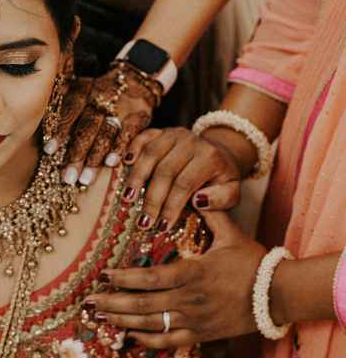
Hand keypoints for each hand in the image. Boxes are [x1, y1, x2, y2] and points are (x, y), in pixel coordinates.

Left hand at [53, 66, 157, 185]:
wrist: (136, 78)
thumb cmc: (98, 90)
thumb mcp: (79, 86)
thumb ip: (61, 99)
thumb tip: (39, 118)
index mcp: (83, 91)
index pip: (69, 111)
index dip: (60, 131)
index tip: (49, 151)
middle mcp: (100, 99)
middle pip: (86, 128)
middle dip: (76, 154)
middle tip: (67, 177)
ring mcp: (120, 108)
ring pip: (105, 135)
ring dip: (95, 159)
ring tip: (85, 179)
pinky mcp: (137, 116)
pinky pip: (127, 134)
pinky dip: (119, 149)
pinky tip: (111, 164)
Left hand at [83, 212, 266, 347]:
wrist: (279, 295)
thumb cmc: (254, 262)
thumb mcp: (232, 233)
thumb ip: (211, 211)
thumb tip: (195, 191)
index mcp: (194, 273)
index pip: (151, 278)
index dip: (124, 278)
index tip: (104, 274)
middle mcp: (191, 300)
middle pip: (143, 306)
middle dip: (113, 303)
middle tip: (90, 300)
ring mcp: (196, 321)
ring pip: (152, 325)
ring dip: (123, 322)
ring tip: (100, 317)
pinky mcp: (202, 336)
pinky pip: (169, 342)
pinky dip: (147, 341)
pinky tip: (129, 336)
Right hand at [122, 127, 241, 229]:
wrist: (219, 152)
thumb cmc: (221, 177)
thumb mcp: (232, 191)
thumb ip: (222, 199)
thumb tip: (198, 200)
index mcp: (209, 157)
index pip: (185, 184)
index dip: (171, 206)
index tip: (162, 226)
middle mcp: (191, 142)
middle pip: (165, 171)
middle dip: (152, 199)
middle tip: (143, 221)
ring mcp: (174, 134)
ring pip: (150, 154)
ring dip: (137, 178)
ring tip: (128, 199)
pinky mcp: (161, 131)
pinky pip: (143, 137)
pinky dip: (132, 149)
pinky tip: (124, 164)